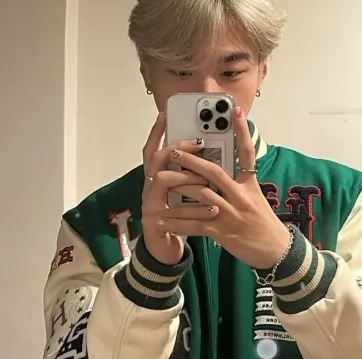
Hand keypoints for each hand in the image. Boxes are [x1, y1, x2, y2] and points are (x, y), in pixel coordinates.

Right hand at [141, 113, 217, 264]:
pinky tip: (213, 209)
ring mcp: (149, 204)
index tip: (166, 114)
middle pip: (155, 159)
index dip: (158, 132)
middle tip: (200, 143)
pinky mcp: (155, 222)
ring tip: (207, 181)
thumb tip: (211, 153)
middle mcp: (149, 187)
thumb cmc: (178, 216)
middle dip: (178, 148)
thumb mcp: (185, 192)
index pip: (154, 150)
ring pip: (161, 180)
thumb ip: (191, 174)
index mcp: (157, 178)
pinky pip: (173, 211)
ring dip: (186, 177)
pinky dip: (196, 210)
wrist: (165, 247)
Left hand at [155, 107, 290, 268]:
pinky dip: (177, 223)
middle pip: (214, 172)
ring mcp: (231, 214)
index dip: (242, 131)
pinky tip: (162, 221)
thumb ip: (238, 182)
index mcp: (249, 185)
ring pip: (200, 196)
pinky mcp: (222, 231)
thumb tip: (219, 167)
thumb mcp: (256, 197)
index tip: (235, 112)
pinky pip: (195, 225)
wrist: (275, 251)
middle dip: (191, 161)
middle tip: (174, 151)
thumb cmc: (264, 222)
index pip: (247, 153)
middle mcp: (240, 196)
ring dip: (178, 189)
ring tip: (159, 182)